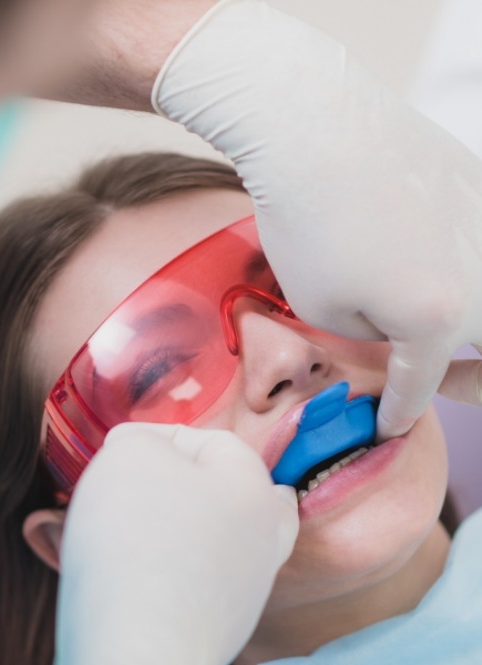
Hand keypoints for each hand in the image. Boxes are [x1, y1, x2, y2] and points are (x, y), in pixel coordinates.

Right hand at [37, 422, 297, 664]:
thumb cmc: (135, 540)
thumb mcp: (130, 455)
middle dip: (177, 487)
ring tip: (108, 535)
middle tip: (135, 491)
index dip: (156, 439)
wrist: (135, 653)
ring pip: (206, 543)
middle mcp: (264, 541)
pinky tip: (118, 577)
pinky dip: (158, 575)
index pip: (210, 441)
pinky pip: (187, 587)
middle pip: (226, 496)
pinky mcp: (217, 635)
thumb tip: (142, 452)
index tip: (114, 454)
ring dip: (162, 532)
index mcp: (256, 490)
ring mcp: (245, 594)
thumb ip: (140, 439)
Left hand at [153, 0, 481, 437]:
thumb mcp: (324, 309)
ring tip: (437, 326)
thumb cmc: (307, 225)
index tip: (387, 427)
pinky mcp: (481, 189)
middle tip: (448, 385)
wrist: (317, 129)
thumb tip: (398, 331)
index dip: (400, 413)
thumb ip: (373, 336)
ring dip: (470, 325)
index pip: (421, 386)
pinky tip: (436, 268)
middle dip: (471, 382)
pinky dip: (465, 270)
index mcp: (439, 320)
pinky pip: (481, 248)